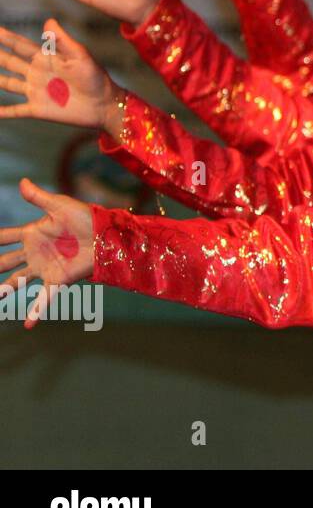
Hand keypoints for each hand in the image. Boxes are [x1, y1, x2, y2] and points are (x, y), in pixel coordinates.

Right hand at [0, 19, 120, 130]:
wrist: (105, 105)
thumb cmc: (96, 78)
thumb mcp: (80, 56)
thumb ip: (63, 41)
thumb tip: (48, 21)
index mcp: (47, 59)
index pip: (20, 45)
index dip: (5, 37)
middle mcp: (37, 74)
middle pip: (8, 62)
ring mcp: (36, 91)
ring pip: (6, 83)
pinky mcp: (38, 109)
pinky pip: (15, 110)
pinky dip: (3, 112)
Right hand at [0, 179, 95, 327]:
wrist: (108, 233)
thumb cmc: (86, 217)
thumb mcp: (60, 206)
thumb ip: (38, 198)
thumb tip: (22, 182)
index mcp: (32, 233)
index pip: (3, 237)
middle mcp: (35, 252)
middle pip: (5, 261)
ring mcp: (45, 267)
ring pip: (16, 281)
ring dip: (4, 290)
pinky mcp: (59, 279)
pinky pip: (44, 298)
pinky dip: (36, 311)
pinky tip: (27, 325)